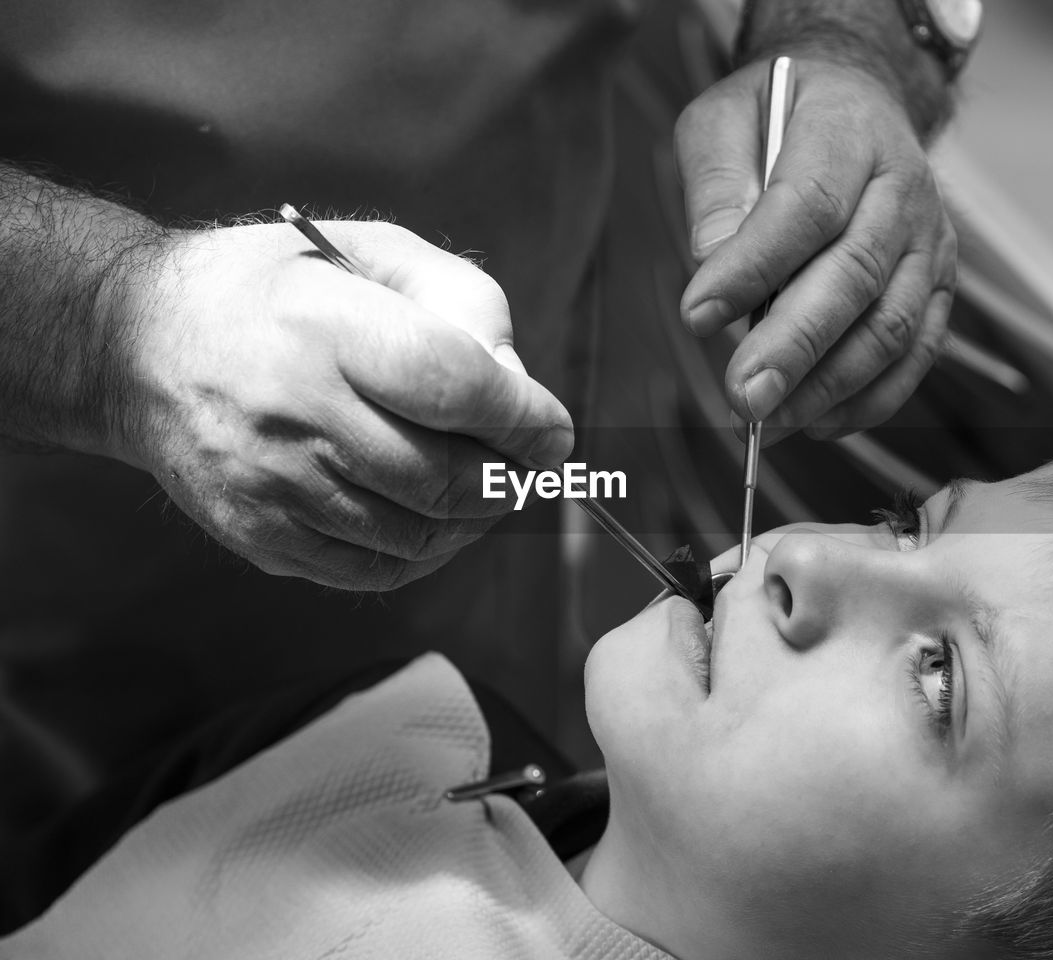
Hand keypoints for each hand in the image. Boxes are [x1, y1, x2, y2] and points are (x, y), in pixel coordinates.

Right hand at [106, 219, 572, 589]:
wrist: (137, 345)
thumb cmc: (275, 289)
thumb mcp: (369, 250)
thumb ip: (461, 300)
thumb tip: (517, 388)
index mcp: (326, 327)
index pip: (458, 388)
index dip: (526, 420)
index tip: (555, 432)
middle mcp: (294, 413)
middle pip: (447, 478)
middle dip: (511, 479)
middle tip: (528, 463)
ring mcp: (272, 486)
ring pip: (419, 536)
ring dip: (476, 521)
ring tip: (486, 486)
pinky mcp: (260, 535)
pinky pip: (375, 570)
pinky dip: (427, 553)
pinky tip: (435, 517)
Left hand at [675, 57, 955, 440]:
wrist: (857, 104)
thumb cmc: (778, 116)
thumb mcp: (723, 118)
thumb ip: (715, 182)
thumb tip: (710, 257)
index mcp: (849, 131)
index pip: (807, 206)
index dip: (753, 267)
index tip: (696, 314)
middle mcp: (903, 187)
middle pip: (854, 277)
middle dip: (794, 346)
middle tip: (742, 395)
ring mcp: (929, 242)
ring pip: (892, 327)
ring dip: (830, 385)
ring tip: (768, 419)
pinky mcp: (938, 287)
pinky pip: (916, 355)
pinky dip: (868, 399)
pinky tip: (816, 422)